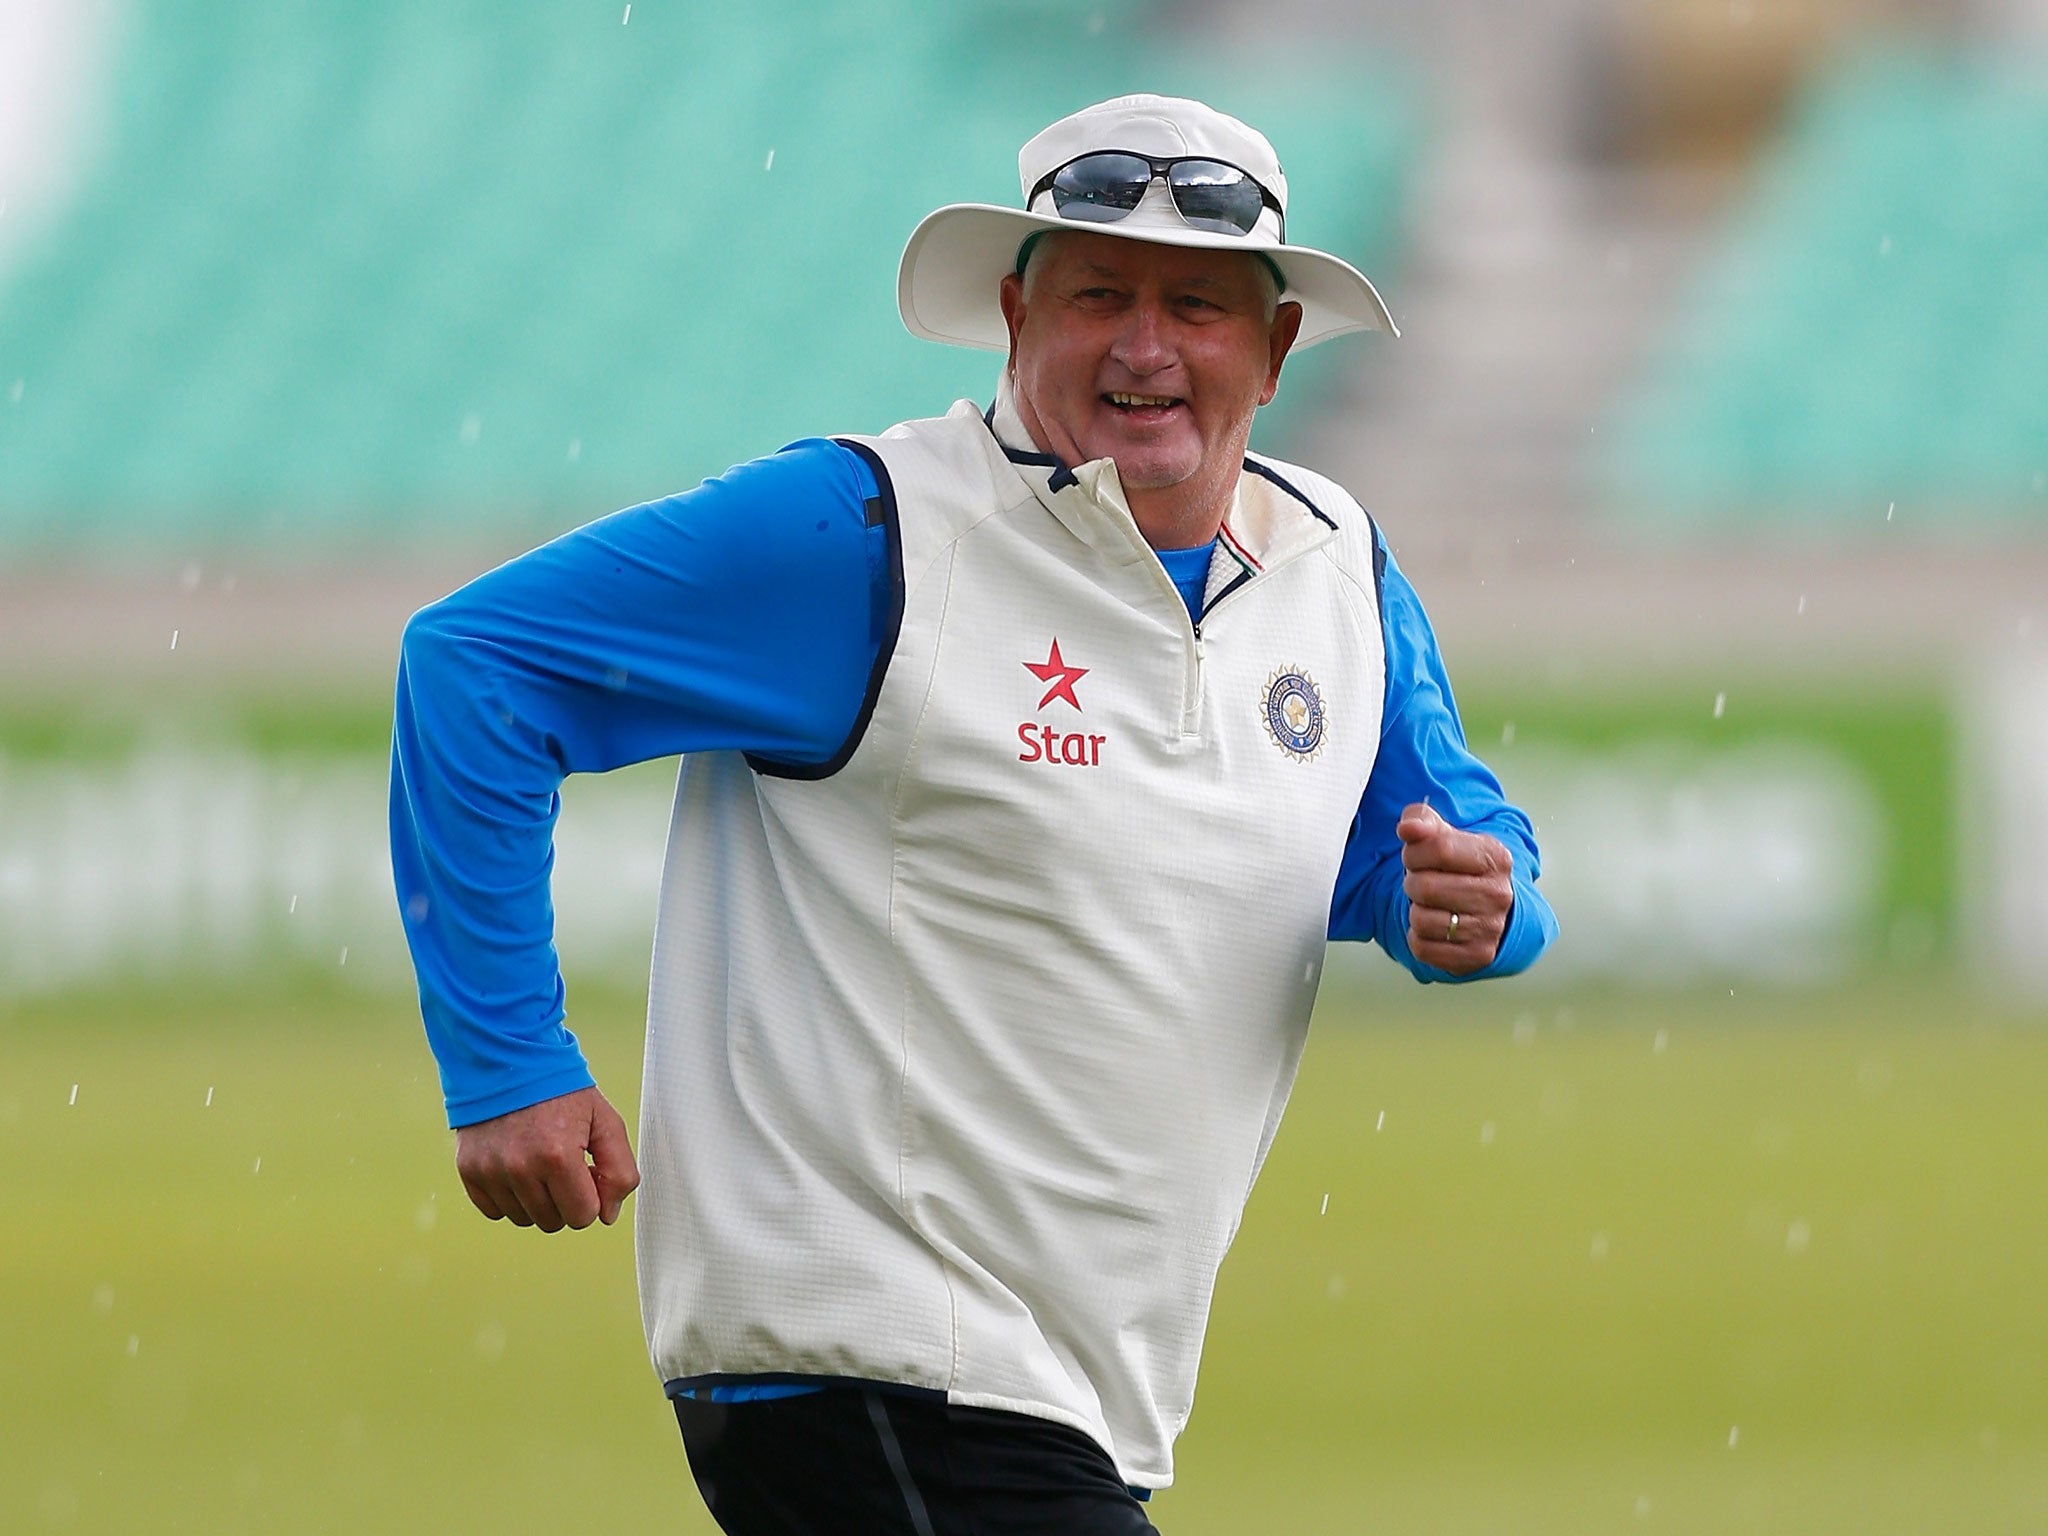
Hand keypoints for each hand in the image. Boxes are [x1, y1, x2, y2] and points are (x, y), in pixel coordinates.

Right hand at [454, 1085, 639, 1231]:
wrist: (511, 1060)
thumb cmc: (562, 1091)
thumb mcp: (605, 1121)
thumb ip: (620, 1171)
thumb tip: (608, 1215)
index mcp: (558, 1156)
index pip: (583, 1216)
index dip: (591, 1196)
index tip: (587, 1170)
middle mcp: (520, 1168)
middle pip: (553, 1222)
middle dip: (565, 1199)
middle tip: (564, 1163)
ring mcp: (490, 1171)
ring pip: (524, 1219)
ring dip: (538, 1199)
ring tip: (539, 1161)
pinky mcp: (469, 1171)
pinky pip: (495, 1211)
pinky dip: (510, 1196)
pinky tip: (518, 1166)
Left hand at [1398, 803, 1513, 975]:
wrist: (1489, 909)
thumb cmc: (1461, 869)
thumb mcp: (1445, 835)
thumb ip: (1422, 821)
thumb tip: (1409, 827)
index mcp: (1495, 857)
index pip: (1439, 848)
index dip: (1414, 852)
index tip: (1416, 857)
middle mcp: (1498, 894)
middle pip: (1425, 887)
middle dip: (1413, 883)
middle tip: (1424, 883)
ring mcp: (1490, 928)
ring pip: (1421, 920)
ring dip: (1415, 912)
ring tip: (1431, 905)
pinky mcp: (1476, 956)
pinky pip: (1423, 948)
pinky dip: (1418, 938)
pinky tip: (1434, 927)